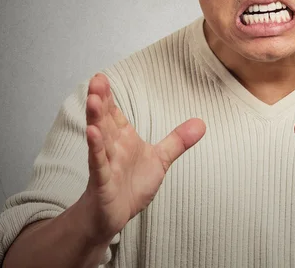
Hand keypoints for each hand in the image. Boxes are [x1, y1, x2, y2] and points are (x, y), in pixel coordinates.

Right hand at [80, 73, 205, 244]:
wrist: (114, 217)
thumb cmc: (130, 187)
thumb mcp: (159, 160)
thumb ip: (177, 141)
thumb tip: (201, 123)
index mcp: (123, 139)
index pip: (114, 113)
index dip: (109, 96)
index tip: (102, 77)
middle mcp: (112, 147)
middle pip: (105, 119)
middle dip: (100, 99)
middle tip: (96, 79)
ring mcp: (106, 163)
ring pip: (99, 137)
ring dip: (96, 118)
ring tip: (93, 99)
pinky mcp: (102, 182)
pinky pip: (98, 163)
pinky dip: (96, 148)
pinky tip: (92, 133)